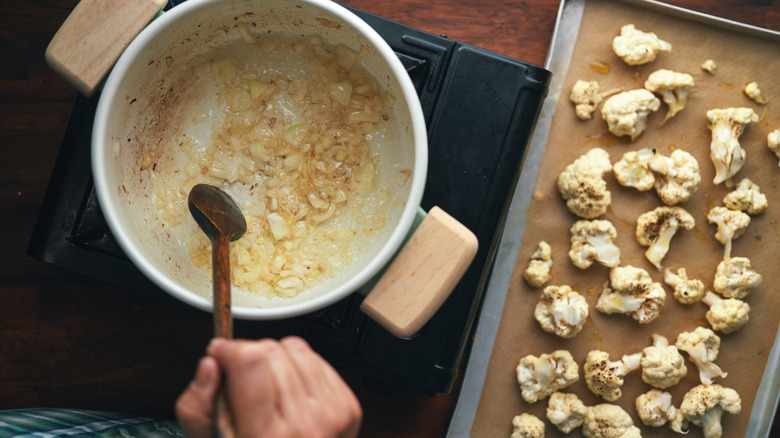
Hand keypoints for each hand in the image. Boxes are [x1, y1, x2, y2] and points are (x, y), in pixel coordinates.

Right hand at [176, 336, 361, 437]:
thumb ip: (197, 405)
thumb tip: (210, 364)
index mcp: (267, 436)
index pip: (251, 361)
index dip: (228, 350)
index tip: (219, 356)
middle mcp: (305, 424)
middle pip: (270, 351)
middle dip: (248, 355)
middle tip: (239, 380)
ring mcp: (331, 413)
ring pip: (295, 349)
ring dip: (274, 359)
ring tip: (265, 387)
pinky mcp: (347, 405)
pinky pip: (316, 359)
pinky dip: (297, 366)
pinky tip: (287, 390)